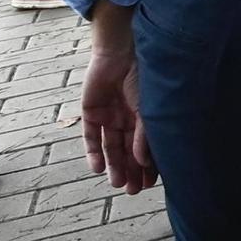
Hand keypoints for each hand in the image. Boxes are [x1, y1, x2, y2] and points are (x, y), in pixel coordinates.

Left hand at [82, 0, 156, 193]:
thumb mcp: (148, 108)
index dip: (148, 166)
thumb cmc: (143, 74)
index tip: (149, 184)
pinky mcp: (91, 112)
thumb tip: (144, 162)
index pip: (147, 147)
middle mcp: (128, 117)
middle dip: (131, 170)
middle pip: (128, 150)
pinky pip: (90, 136)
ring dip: (114, 165)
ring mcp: (109, 115)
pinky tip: (97, 168)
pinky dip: (93, 152)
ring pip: (110, 146)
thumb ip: (144, 135)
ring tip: (117, 184)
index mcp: (147, 115)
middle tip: (132, 191)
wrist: (121, 50)